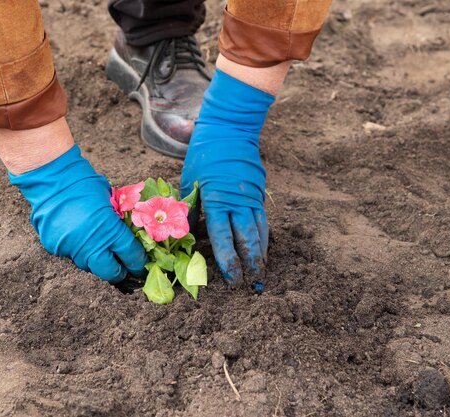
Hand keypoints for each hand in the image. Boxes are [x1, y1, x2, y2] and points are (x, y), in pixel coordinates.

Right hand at [9, 145, 147, 282]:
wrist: (53, 179)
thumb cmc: (86, 184)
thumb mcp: (112, 201)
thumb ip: (120, 223)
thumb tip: (130, 237)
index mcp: (111, 232)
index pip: (131, 256)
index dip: (138, 263)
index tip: (140, 264)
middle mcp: (92, 246)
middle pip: (111, 272)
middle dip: (119, 272)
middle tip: (124, 268)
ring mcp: (72, 249)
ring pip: (90, 266)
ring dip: (98, 261)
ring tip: (102, 252)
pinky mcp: (56, 249)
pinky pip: (72, 256)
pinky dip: (78, 250)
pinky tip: (80, 239)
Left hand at [181, 69, 274, 286]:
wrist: (230, 130)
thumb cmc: (203, 156)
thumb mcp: (190, 182)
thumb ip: (189, 210)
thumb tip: (185, 234)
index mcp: (217, 200)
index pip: (223, 237)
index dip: (228, 260)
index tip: (231, 278)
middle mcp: (238, 202)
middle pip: (248, 239)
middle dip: (251, 263)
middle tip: (253, 284)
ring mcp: (252, 198)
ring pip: (260, 231)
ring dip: (261, 253)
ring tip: (261, 272)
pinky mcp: (260, 194)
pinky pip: (263, 220)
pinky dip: (263, 236)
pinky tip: (262, 248)